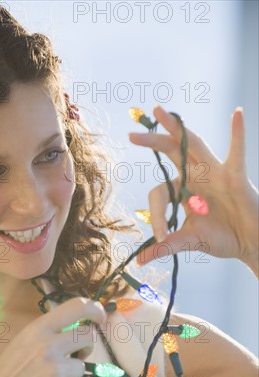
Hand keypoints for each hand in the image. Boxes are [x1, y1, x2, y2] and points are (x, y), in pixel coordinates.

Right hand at [0, 297, 105, 376]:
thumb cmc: (7, 372)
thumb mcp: (23, 342)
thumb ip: (48, 334)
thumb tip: (77, 330)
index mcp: (38, 329)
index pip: (76, 307)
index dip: (95, 309)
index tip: (100, 317)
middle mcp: (48, 345)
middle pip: (88, 335)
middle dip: (86, 346)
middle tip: (77, 353)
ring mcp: (55, 369)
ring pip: (81, 366)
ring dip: (70, 373)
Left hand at [129, 105, 257, 271]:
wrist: (249, 243)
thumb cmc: (221, 238)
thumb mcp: (189, 241)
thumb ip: (165, 247)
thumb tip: (139, 262)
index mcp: (183, 190)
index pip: (159, 193)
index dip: (156, 215)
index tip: (160, 236)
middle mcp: (196, 176)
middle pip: (171, 153)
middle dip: (152, 142)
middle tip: (131, 135)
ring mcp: (215, 173)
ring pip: (194, 145)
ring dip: (177, 128)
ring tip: (160, 112)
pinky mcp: (236, 176)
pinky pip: (237, 152)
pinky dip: (238, 134)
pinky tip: (238, 114)